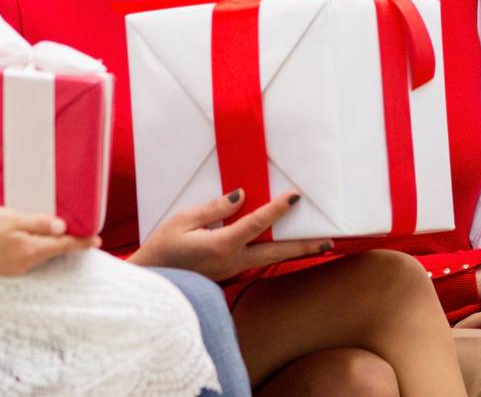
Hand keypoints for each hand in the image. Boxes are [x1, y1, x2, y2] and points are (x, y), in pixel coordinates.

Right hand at [0, 207, 97, 275]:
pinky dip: (35, 246)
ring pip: (39, 254)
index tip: (97, 240)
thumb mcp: (7, 218)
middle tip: (81, 229)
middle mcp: (22, 264)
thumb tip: (62, 228)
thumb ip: (36, 224)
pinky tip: (34, 235)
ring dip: (50, 243)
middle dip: (67, 242)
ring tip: (60, 229)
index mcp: (27, 251)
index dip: (80, 242)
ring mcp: (11, 268)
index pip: (62, 247)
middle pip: (52, 252)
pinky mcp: (1, 266)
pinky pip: (26, 255)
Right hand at [129, 188, 331, 280]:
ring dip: (293, 252)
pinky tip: (282, 246)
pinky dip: (273, 254)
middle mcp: (232, 262)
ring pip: (269, 260)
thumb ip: (214, 208)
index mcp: (220, 246)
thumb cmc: (161, 249)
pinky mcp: (227, 275)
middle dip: (304, 246)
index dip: (277, 209)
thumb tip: (241, 196)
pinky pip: (255, 262)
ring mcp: (231, 272)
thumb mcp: (182, 220)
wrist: (151, 283)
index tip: (294, 196)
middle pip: (275, 253)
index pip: (256, 224)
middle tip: (329, 242)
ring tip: (317, 245)